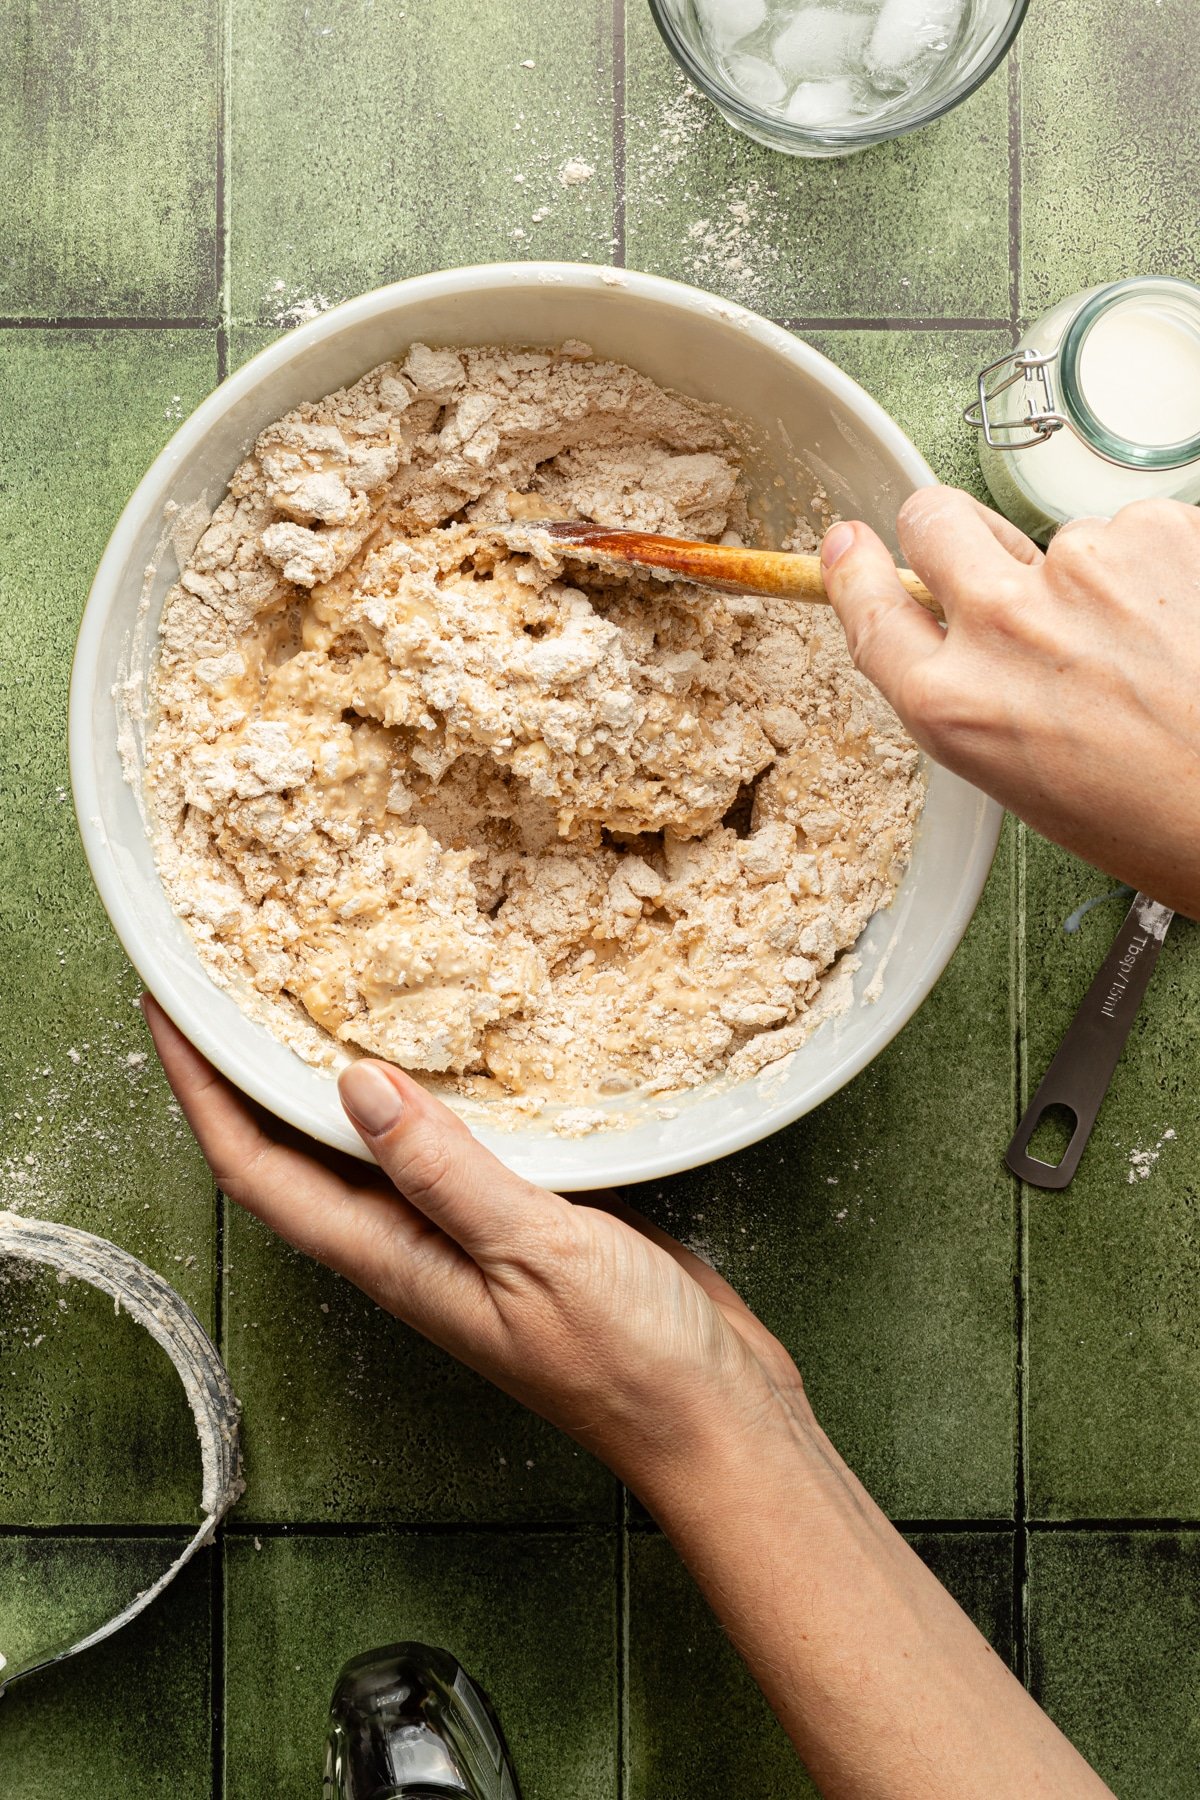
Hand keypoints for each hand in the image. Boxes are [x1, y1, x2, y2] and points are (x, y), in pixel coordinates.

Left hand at [143, 994, 1111, 1798]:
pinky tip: (444, 1041)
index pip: (259, 1169)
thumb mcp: (531, 1252)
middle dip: (244, 1070)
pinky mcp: (520, 1213)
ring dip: (327, 1072)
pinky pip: (446, 1139)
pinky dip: (425, 1087)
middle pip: (295, 1151)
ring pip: (368, 1140)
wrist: (714, 1415)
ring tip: (309, 988)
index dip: (200, 1091)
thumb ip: (443, 1170)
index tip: (166, 1008)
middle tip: (226, 976)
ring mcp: (463, 1230)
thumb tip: (352, 1083)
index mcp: (393, 1259)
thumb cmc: (628, 1359)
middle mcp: (410, 1243)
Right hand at [821, 490, 1199, 917]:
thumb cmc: (1151, 816)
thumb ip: (969, 691)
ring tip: (1141, 647)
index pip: (870, 607)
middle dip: (952, 531)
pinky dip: (1156, 569)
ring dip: (1087, 574)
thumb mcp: (1019, 774)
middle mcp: (1003, 625)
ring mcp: (1081, 568)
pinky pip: (1135, 531)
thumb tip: (955, 624)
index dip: (857, 570)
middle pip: (934, 519)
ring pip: (1057, 536)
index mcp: (954, 703)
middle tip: (1000, 566)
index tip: (851, 545)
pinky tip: (1179, 626)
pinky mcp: (1158, 530)